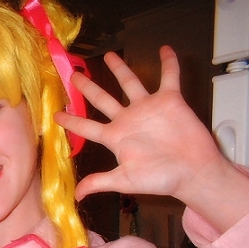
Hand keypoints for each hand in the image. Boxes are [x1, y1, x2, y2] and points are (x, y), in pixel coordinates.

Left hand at [55, 46, 220, 202]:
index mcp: (115, 137)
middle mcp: (128, 120)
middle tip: (73, 75)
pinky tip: (165, 49)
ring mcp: (148, 108)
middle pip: (102, 99)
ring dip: (120, 69)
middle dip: (87, 87)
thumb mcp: (124, 180)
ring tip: (109, 55)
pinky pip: (169, 77)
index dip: (71, 120)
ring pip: (130, 82)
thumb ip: (99, 182)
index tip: (55, 114)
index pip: (86, 126)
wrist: (192, 173)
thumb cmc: (160, 179)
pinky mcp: (170, 101)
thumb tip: (76, 196)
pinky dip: (168, 63)